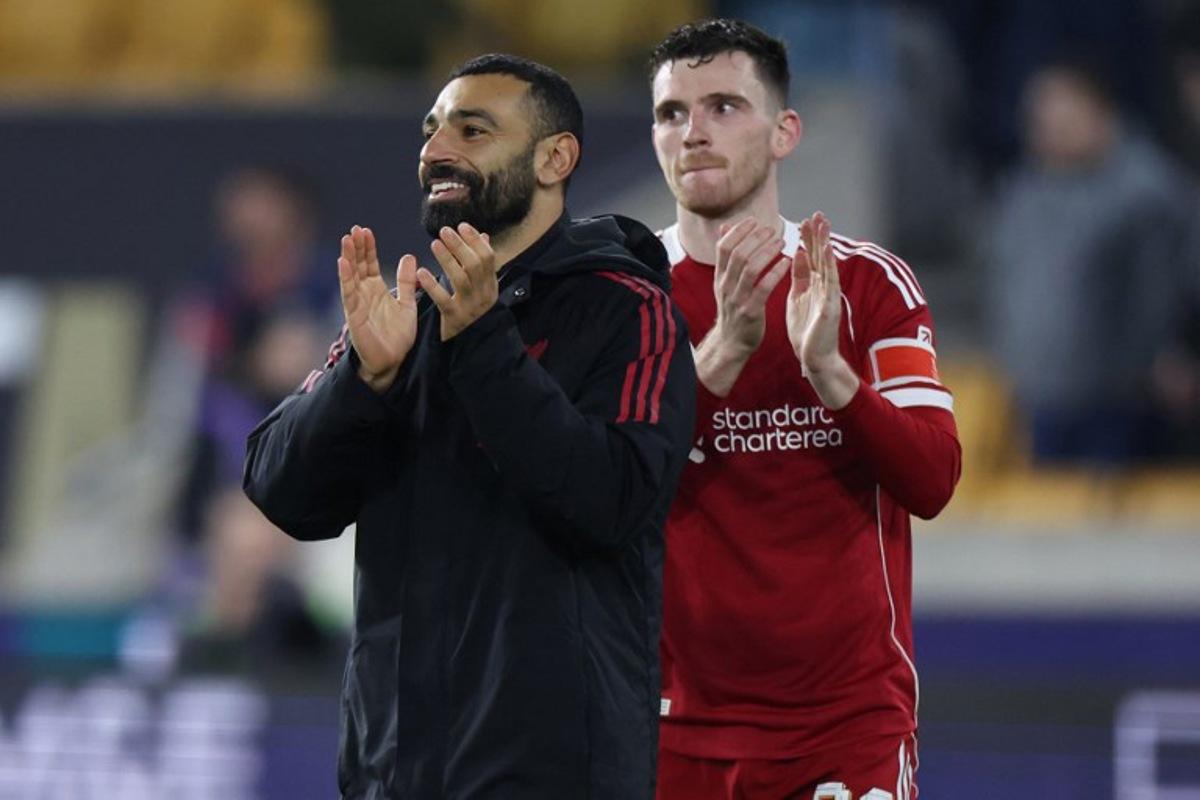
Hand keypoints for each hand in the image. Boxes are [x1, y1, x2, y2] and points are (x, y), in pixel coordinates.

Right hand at [338, 225, 417, 392]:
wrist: (393, 362)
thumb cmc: (398, 336)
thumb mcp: (407, 304)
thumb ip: (407, 282)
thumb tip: (408, 256)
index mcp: (376, 290)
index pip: (369, 263)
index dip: (367, 248)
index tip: (365, 231)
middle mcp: (364, 294)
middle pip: (357, 265)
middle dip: (356, 247)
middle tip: (355, 229)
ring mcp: (357, 303)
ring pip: (351, 275)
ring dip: (348, 257)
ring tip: (346, 239)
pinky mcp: (354, 315)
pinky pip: (349, 293)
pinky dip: (346, 278)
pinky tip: (342, 262)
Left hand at [416, 223, 496, 340]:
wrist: (473, 347)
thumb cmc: (473, 311)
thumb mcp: (482, 287)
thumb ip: (482, 264)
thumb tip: (484, 236)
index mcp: (490, 285)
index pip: (488, 258)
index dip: (475, 241)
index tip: (462, 225)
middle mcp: (483, 295)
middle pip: (475, 265)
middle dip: (460, 245)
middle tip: (444, 231)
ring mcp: (470, 308)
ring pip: (461, 279)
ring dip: (448, 259)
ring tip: (435, 244)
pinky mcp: (455, 319)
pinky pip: (443, 300)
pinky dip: (432, 285)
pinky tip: (421, 272)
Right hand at [710, 218, 789, 357]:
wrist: (732, 342)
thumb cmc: (733, 309)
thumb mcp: (724, 282)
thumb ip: (726, 256)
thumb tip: (724, 228)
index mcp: (719, 277)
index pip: (723, 247)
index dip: (738, 231)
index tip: (754, 221)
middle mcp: (725, 286)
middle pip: (738, 254)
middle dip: (755, 238)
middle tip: (772, 229)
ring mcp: (737, 299)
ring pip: (750, 268)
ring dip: (767, 252)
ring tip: (781, 242)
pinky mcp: (750, 311)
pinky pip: (763, 288)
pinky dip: (775, 272)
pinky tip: (787, 262)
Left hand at [787, 212, 856, 408]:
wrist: (814, 359)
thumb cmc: (806, 331)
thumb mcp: (798, 298)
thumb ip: (800, 277)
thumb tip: (798, 255)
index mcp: (814, 285)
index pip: (812, 256)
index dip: (809, 238)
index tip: (805, 220)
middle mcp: (824, 287)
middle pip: (822, 256)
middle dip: (819, 235)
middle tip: (817, 213)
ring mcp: (829, 296)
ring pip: (827, 265)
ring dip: (825, 244)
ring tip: (823, 225)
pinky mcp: (830, 307)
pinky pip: (829, 284)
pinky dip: (828, 266)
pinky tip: (826, 252)